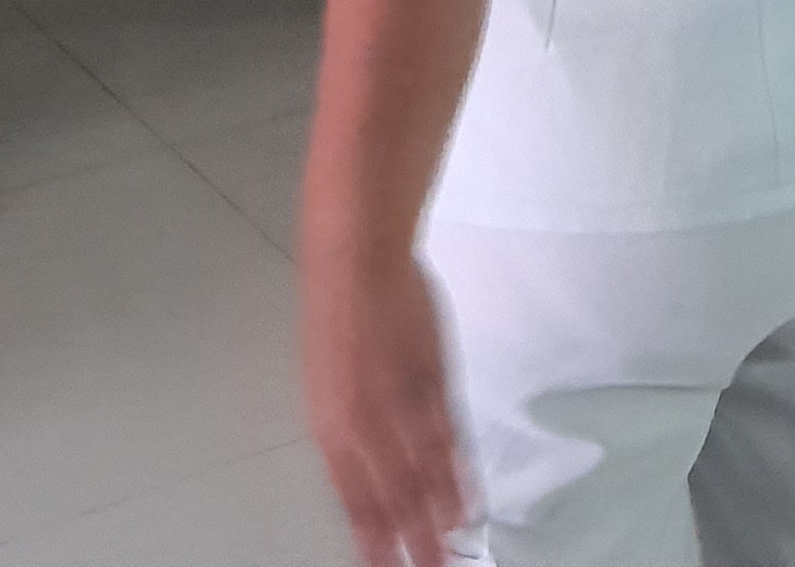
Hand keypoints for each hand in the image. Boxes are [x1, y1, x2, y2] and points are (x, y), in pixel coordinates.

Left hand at [305, 243, 468, 566]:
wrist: (356, 256)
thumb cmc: (340, 310)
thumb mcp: (329, 379)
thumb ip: (350, 428)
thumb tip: (370, 470)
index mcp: (330, 425)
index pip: (354, 499)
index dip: (373, 539)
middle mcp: (361, 422)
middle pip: (391, 498)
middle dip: (411, 542)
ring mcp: (397, 402)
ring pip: (421, 473)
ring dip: (438, 515)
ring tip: (451, 547)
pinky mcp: (428, 379)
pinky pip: (445, 436)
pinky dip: (457, 471)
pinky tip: (465, 496)